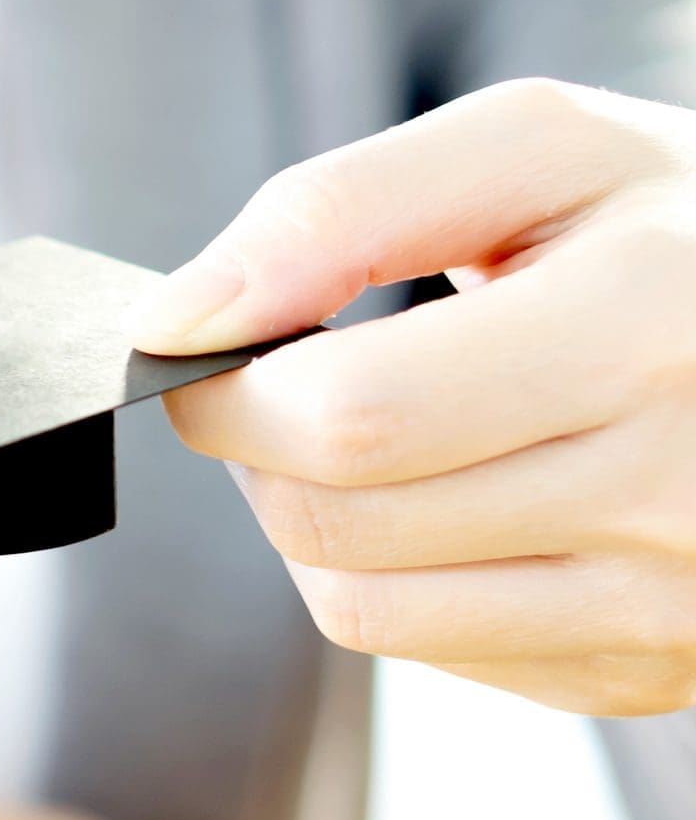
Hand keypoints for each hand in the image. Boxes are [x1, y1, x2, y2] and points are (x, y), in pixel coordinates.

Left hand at [130, 78, 695, 714]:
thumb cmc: (668, 229)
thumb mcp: (541, 150)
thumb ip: (339, 211)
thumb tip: (174, 321)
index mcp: (646, 323)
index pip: (349, 417)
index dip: (231, 392)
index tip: (213, 353)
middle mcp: (671, 484)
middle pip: (334, 521)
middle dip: (258, 452)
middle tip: (288, 384)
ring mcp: (663, 600)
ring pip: (356, 607)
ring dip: (311, 521)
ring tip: (375, 436)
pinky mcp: (639, 669)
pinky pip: (426, 648)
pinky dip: (394, 575)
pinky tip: (459, 496)